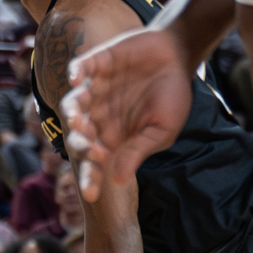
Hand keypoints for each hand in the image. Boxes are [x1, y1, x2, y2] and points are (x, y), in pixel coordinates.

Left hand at [64, 27, 194, 203]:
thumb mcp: (161, 130)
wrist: (179, 57)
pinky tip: (78, 79)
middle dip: (79, 143)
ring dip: (73, 111)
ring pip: (74, 103)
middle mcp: (98, 114)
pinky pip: (80, 68)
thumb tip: (118, 179)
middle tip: (87, 148)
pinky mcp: (96, 63)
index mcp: (113, 135)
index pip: (95, 161)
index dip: (91, 176)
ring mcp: (95, 88)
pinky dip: (76, 73)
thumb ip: (137, 151)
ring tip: (78, 118)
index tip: (91, 195)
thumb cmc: (172, 97)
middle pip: (79, 133)